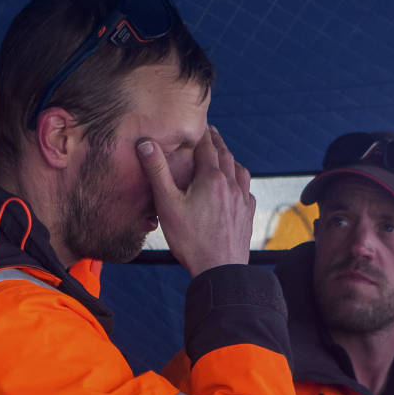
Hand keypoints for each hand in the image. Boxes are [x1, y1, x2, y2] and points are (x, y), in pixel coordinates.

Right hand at [139, 126, 252, 277]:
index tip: (200, 124)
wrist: (220, 270)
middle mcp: (231, 185)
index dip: (202, 134)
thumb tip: (145, 143)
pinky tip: (236, 187)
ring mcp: (242, 200)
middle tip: (212, 133)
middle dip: (217, 142)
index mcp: (212, 178)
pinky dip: (240, 181)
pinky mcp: (247, 215)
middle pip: (226, 156)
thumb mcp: (167, 205)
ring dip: (231, 159)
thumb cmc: (191, 239)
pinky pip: (247, 190)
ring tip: (225, 156)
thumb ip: (157, 172)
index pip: (207, 147)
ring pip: (240, 171)